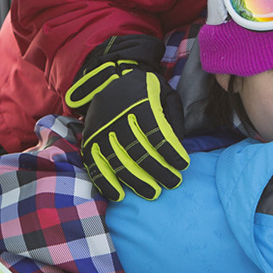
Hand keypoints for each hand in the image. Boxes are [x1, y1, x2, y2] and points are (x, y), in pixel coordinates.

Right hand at [65, 36, 187, 201]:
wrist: (111, 77)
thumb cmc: (146, 90)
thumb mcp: (166, 94)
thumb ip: (173, 119)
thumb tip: (177, 147)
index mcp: (140, 103)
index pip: (157, 132)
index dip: (170, 152)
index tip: (182, 165)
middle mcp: (118, 117)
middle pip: (139, 150)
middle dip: (158, 170)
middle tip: (173, 182)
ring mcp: (101, 129)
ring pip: (118, 160)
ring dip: (137, 180)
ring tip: (153, 193)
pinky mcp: (90, 139)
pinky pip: (95, 164)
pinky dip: (106, 182)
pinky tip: (119, 195)